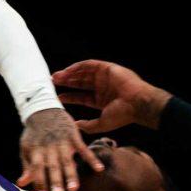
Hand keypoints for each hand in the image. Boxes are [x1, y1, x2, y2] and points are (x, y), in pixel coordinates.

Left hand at [16, 108, 104, 190]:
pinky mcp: (73, 136)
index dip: (39, 181)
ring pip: (67, 160)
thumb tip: (21, 183)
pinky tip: (99, 169)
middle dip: (55, 180)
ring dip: (71, 174)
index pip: (36, 168)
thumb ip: (26, 166)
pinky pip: (83, 149)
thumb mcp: (26, 148)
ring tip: (74, 188)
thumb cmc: (34, 134)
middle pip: (52, 165)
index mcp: (35, 150)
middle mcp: (49, 147)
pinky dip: (91, 159)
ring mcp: (62, 141)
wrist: (43, 110)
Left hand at [52, 59, 171, 133]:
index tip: (57, 97)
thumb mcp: (102, 123)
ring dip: (69, 74)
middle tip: (52, 84)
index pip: (82, 97)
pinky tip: (67, 71)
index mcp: (102, 100)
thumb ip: (88, 125)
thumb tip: (74, 126)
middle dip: (66, 83)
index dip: (69, 97)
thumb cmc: (123, 115)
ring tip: (56, 77)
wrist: (137, 103)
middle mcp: (102, 87)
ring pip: (82, 73)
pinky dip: (77, 67)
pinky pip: (88, 65)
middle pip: (80, 83)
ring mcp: (105, 77)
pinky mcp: (107, 68)